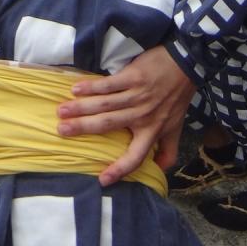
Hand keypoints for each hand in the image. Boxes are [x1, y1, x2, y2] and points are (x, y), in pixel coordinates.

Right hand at [56, 46, 194, 184]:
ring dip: (81, 107)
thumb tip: (160, 170)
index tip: (101, 180)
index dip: (119, 169)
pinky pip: (108, 84)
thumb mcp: (176, 128)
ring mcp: (136, 95)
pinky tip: (76, 89)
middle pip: (108, 124)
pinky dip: (91, 87)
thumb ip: (169, 150)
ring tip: (62, 111)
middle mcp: (142, 116)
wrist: (185, 65)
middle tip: (62, 131)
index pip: (135, 157)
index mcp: (151, 131)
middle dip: (83, 128)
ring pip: (104, 104)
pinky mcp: (133, 77)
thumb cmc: (177, 98)